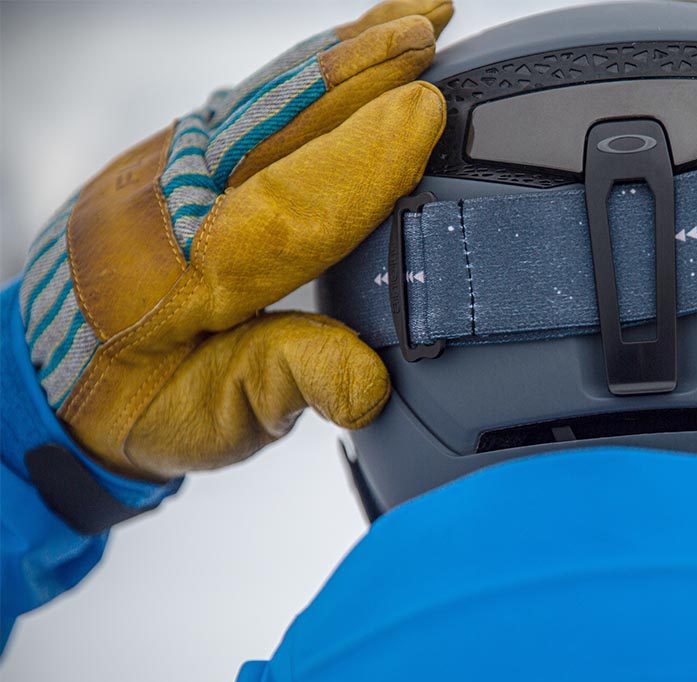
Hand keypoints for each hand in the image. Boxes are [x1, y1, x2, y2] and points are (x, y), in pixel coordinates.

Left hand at [18, 0, 451, 478]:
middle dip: (358, 73)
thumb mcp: (211, 417)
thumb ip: (285, 384)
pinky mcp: (175, 152)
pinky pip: (253, 98)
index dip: (359, 160)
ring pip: (265, 96)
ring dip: (342, 54)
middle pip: (273, 124)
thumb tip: (367, 381)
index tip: (424, 115)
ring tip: (412, 20)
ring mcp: (167, 167)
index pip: (283, 210)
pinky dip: (311, 69)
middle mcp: (166, 204)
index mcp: (177, 279)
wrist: (56, 366)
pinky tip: (353, 49)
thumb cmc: (138, 399)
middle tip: (430, 36)